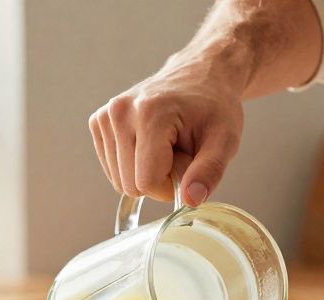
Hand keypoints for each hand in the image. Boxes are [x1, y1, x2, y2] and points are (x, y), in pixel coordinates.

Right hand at [89, 53, 245, 205]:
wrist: (199, 76)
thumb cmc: (214, 107)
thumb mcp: (224, 140)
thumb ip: (209, 171)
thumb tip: (190, 200)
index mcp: (150, 113)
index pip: (147, 182)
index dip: (171, 186)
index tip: (188, 165)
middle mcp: (120, 112)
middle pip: (130, 184)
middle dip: (158, 179)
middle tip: (178, 152)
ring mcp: (105, 116)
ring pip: (119, 181)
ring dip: (145, 172)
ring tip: (166, 145)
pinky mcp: (99, 122)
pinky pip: (112, 170)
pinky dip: (133, 165)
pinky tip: (149, 143)